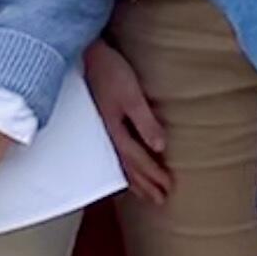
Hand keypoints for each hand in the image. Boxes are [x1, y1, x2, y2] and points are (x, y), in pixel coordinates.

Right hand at [87, 37, 172, 204]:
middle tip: (160, 201)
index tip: (169, 189)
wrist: (87, 54)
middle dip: (145, 185)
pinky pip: (115, 151)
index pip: (138, 160)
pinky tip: (126, 166)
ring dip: (135, 180)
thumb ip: (145, 122)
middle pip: (129, 167)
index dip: (153, 175)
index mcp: (116, 131)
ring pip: (121, 162)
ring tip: (146, 194)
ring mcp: (104, 129)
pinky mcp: (103, 120)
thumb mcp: (131, 96)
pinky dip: (124, 165)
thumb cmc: (111, 71)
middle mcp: (108, 135)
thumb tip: (160, 147)